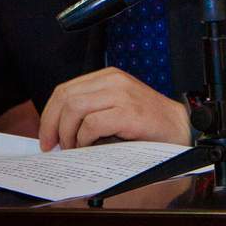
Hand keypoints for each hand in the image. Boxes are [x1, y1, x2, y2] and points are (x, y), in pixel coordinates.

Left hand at [38, 68, 192, 149]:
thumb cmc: (146, 123)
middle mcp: (113, 81)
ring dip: (68, 133)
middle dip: (52, 125)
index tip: (46, 136)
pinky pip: (92, 125)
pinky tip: (90, 147)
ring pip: (74, 109)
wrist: (179, 128)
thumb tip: (57, 129)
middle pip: (65, 98)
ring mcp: (122, 95)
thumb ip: (91, 110)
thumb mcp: (115, 107)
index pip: (65, 90)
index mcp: (108, 77)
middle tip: (53, 145)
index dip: (49, 115)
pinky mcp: (129, 112)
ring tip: (73, 148)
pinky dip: (84, 140)